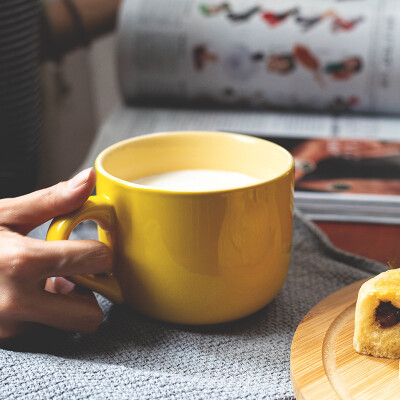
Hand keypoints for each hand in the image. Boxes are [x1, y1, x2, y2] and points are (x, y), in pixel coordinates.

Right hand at [0, 168, 111, 340]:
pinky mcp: (5, 337)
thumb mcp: (4, 214)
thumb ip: (52, 200)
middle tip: (80, 272)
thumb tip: (88, 180)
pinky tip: (26, 291)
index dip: (102, 251)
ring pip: (66, 323)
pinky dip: (43, 311)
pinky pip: (42, 326)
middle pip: (89, 315)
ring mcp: (9, 325)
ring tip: (45, 279)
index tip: (96, 247)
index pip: (95, 260)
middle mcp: (16, 302)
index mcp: (21, 262)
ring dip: (67, 303)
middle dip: (93, 293)